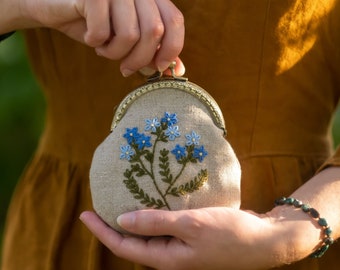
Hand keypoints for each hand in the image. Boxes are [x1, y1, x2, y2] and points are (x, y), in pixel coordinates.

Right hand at [3, 0, 184, 75]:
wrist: (53, 6)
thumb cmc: (94, 23)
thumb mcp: (126, 40)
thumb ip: (152, 52)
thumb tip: (176, 70)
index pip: (175, 21)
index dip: (171, 48)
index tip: (158, 67)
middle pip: (154, 32)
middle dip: (139, 59)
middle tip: (124, 68)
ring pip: (130, 34)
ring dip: (114, 52)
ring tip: (103, 48)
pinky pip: (102, 30)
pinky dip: (94, 41)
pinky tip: (89, 35)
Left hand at [80, 207, 287, 269]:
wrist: (264, 241)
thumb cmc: (230, 234)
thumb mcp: (191, 225)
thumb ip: (156, 223)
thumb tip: (121, 221)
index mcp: (166, 259)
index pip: (123, 246)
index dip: (101, 231)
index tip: (84, 214)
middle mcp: (170, 257)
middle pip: (133, 242)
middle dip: (113, 226)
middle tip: (99, 205)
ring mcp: (181, 249)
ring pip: (149, 235)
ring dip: (134, 219)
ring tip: (121, 201)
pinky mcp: (191, 239)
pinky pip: (165, 228)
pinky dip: (154, 215)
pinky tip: (153, 202)